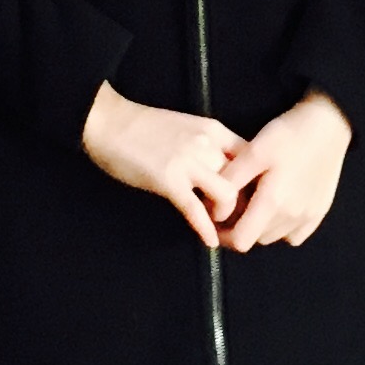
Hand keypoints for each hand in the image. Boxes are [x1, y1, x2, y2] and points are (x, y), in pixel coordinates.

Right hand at [82, 84, 245, 248]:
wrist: (109, 122)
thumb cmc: (144, 127)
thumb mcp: (188, 128)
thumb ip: (209, 147)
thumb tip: (224, 173)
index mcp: (215, 130)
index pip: (252, 158)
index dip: (255, 181)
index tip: (251, 198)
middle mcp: (208, 144)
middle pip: (245, 178)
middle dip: (245, 203)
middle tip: (239, 218)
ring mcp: (189, 162)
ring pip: (227, 194)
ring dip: (225, 214)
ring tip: (217, 222)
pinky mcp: (169, 180)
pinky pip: (195, 210)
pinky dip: (205, 229)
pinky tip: (209, 241)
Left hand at [220, 92, 350, 250]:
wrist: (329, 123)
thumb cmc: (289, 134)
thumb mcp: (253, 151)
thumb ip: (231, 181)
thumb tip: (214, 209)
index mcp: (273, 202)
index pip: (241, 241)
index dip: (223, 236)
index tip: (217, 221)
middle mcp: (292, 216)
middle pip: (256, 239)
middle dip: (240, 228)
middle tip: (235, 204)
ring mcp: (309, 216)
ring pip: (274, 237)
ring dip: (260, 227)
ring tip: (256, 201)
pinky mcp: (320, 212)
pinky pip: (294, 235)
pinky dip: (282, 227)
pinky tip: (279, 206)